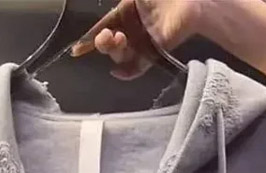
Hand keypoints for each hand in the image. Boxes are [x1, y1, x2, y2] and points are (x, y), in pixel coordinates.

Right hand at [70, 0, 208, 79]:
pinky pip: (136, 68)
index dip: (89, 38)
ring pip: (120, 56)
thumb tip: (107, 19)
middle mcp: (134, 27)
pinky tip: (117, 71)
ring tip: (120, 40)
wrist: (189, 0)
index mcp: (127, 9)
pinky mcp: (154, 53)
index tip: (77, 50)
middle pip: (109, 43)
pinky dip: (126, 72)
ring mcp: (144, 41)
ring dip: (115, 52)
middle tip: (108, 36)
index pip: (103, 25)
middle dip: (102, 42)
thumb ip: (119, 0)